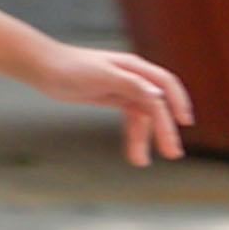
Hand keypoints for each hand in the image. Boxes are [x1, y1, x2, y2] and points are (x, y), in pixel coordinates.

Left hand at [38, 44, 194, 165]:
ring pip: (143, 116)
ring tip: (142, 162)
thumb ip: (130, 85)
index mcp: (133, 67)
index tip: (185, 123)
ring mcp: (123, 89)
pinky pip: (131, 119)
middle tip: (173, 154)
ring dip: (145, 138)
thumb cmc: (70, 67)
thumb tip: (158, 97)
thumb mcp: (101, 76)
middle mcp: (133, 77)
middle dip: (165, 129)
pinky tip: (134, 153)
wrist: (43, 67)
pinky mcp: (113, 99)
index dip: (178, 101)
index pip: (165, 83)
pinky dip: (133, 136)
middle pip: (157, 105)